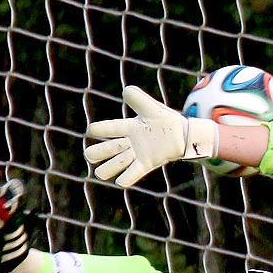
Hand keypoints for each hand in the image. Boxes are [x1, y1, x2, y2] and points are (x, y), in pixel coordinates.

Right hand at [84, 85, 217, 187]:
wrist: (183, 135)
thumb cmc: (166, 120)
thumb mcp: (152, 108)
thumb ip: (139, 100)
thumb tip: (126, 90)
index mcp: (129, 126)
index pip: (111, 128)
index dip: (100, 129)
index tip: (91, 130)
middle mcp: (130, 142)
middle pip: (109, 149)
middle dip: (98, 152)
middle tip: (89, 155)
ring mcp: (137, 154)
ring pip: (118, 163)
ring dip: (109, 168)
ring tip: (100, 173)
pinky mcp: (146, 163)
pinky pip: (134, 172)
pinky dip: (127, 178)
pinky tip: (120, 182)